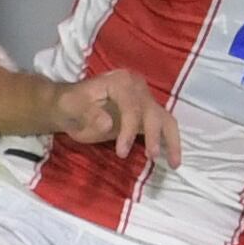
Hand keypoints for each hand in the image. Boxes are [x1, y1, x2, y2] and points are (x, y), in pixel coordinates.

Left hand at [51, 70, 180, 168]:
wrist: (69, 107)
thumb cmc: (70, 105)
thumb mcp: (71, 107)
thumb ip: (87, 113)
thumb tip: (108, 123)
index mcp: (120, 81)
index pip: (132, 106)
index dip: (129, 130)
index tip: (121, 152)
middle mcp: (137, 87)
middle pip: (152, 112)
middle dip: (154, 136)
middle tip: (151, 157)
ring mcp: (144, 101)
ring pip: (165, 119)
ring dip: (171, 140)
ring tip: (174, 163)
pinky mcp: (146, 115)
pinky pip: (163, 127)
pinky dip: (170, 142)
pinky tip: (172, 160)